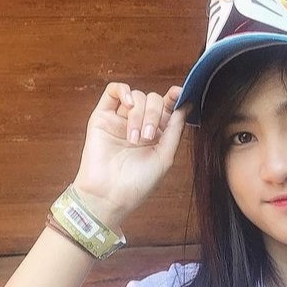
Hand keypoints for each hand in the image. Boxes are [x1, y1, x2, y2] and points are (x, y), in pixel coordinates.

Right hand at [71, 82, 186, 226]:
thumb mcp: (165, 157)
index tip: (180, 94)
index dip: (174, 98)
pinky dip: (123, 91)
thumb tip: (184, 107)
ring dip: (139, 115)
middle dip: (154, 114)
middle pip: (153, 100)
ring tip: (134, 138)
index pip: (167, 108)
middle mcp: (139, 125)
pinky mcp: (102, 116)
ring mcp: (120, 120)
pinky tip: (128, 104)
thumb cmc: (137, 184)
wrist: (109, 195)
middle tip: (148, 137)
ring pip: (136, 97)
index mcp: (156, 135)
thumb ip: (174, 130)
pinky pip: (113, 91)